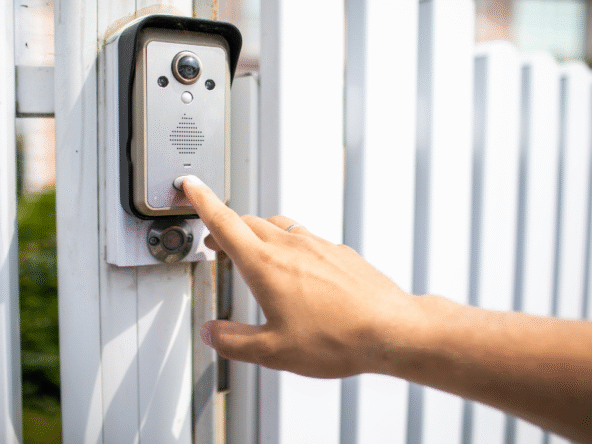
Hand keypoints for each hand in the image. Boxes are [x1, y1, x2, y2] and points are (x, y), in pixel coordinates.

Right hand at [182, 176, 423, 377]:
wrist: (391, 328)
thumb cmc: (338, 338)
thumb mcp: (274, 351)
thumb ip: (235, 342)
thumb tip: (212, 333)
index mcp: (266, 265)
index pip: (223, 221)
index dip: (201, 200)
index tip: (190, 184)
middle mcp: (290, 246)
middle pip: (247, 222)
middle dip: (226, 227)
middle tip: (216, 243)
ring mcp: (317, 244)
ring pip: (277, 225)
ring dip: (258, 233)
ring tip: (255, 254)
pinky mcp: (338, 250)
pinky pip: (305, 237)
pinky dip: (289, 244)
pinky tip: (297, 269)